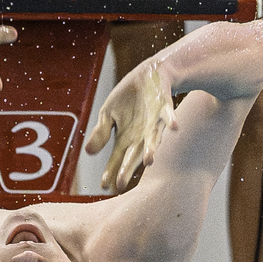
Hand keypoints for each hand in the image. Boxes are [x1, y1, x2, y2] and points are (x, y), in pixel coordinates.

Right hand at [84, 62, 175, 192]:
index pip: (116, 158)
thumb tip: (88, 152)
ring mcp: (154, 121)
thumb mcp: (108, 113)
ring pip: (154, 138)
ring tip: (149, 160)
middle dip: (128, 168)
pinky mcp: (164, 106)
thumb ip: (101, 133)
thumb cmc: (128, 97)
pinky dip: (171, 120)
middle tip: (121, 183)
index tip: (104, 186)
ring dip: (152, 148)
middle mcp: (141, 134)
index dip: (110, 171)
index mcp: (126, 137)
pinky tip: (174, 127)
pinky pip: (168, 114)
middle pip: (134, 154)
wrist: (149, 76)